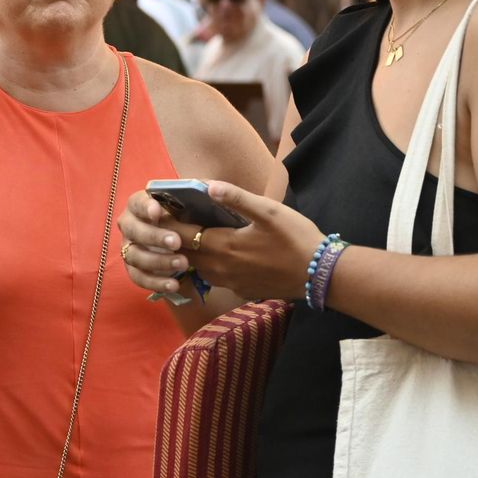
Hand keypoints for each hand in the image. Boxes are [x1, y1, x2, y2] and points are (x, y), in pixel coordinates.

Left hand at [120, 180, 319, 302]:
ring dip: (188, 257)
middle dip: (172, 241)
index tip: (156, 213)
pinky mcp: (243, 291)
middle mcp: (221, 269)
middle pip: (185, 255)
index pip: (183, 236)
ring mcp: (232, 283)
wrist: (320, 275)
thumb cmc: (296, 239)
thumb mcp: (268, 211)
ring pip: (199, 270)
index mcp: (224, 247)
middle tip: (163, 227)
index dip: (168, 224)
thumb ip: (236, 198)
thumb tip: (207, 186)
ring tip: (183, 241)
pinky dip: (208, 269)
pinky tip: (214, 258)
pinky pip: (216, 280)